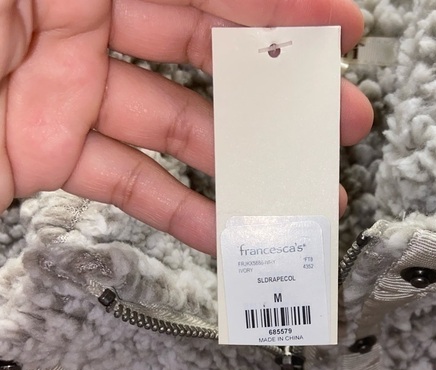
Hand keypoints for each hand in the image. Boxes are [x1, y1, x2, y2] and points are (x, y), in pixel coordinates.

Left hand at [1, 0, 372, 254]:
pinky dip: (179, 210)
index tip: (338, 28)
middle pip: (201, 48)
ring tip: (294, 193)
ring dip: (240, 163)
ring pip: (174, 126)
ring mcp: (64, 86)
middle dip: (276, 87)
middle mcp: (75, 10)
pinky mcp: (49, 148)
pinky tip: (226, 232)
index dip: (278, 3)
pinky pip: (129, 180)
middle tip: (335, 119)